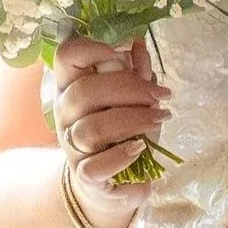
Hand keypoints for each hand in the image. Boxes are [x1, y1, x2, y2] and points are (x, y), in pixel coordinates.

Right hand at [52, 35, 167, 222]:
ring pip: (92, 128)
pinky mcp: (85, 175)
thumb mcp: (132, 101)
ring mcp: (72, 145)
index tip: (124, 52)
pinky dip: (121, 156)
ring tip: (160, 118)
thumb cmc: (121, 134)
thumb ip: (135, 74)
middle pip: (86, 92)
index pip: (67, 56)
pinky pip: (96, 165)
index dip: (92, 48)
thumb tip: (139, 44)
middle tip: (162, 96)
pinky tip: (140, 148)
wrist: (110, 183)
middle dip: (130, 89)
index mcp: (72, 86)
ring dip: (133, 120)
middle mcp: (65, 113)